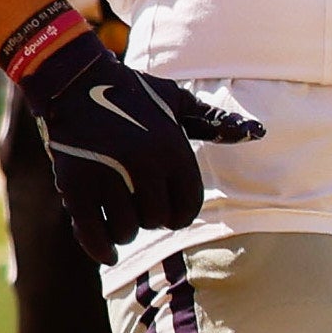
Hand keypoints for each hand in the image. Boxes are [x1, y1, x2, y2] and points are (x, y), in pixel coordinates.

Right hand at [17, 24, 263, 264]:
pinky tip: (108, 253)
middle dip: (151, 219)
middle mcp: (143, 164)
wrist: (75, 80)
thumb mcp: (177, 101)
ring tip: (120, 217)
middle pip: (158, 220)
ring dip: (125, 231)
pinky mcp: (75, 185)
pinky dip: (101, 248)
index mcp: (172, 149)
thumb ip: (213, 121)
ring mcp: (107, 175)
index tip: (169, 211)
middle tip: (140, 208)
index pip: (188, 206)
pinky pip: (93, 233)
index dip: (180, 215)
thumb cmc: (132, 94)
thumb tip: (256, 132)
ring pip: (127, 230)